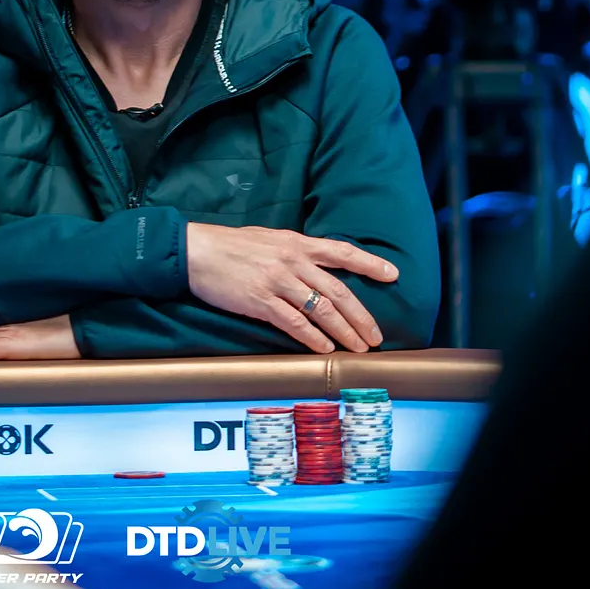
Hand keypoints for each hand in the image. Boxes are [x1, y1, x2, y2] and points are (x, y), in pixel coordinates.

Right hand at [186, 224, 397, 353]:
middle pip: (338, 290)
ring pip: (322, 309)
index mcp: (297, 243)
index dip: (369, 263)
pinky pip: (294, 322)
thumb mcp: (271, 239)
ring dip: (344, 331)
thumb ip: (297, 252)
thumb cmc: (232, 246)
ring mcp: (278, 281)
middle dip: (362, 315)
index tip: (393, 274)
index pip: (342, 251)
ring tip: (358, 348)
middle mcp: (293, 261)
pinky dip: (313, 338)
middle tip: (376, 336)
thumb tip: (319, 268)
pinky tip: (326, 349)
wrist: (196, 252)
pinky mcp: (261, 301)